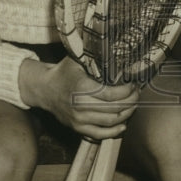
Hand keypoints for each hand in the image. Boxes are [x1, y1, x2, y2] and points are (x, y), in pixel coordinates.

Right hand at [19, 58, 138, 138]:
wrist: (44, 89)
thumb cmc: (64, 72)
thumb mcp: (77, 59)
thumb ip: (94, 55)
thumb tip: (113, 46)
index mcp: (82, 88)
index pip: (111, 94)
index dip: (127, 91)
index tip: (133, 84)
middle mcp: (80, 106)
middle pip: (114, 109)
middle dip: (131, 101)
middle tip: (137, 93)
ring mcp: (78, 119)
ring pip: (110, 122)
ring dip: (126, 114)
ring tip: (132, 104)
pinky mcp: (77, 128)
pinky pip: (99, 134)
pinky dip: (114, 131)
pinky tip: (123, 124)